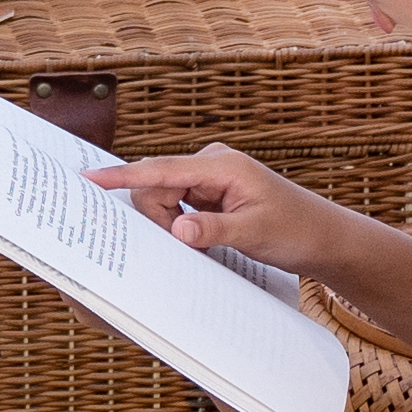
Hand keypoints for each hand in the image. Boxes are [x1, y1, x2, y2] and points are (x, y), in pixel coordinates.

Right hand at [106, 140, 319, 258]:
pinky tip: (196, 241)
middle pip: (157, 186)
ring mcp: (209, 179)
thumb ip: (212, 231)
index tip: (90, 179)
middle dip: (159, 218)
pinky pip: (177, 206)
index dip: (123, 176)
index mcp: (222, 166)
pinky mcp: (210, 194)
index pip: (161, 169)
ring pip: (164, 199)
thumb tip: (176, 229)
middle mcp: (211, 165)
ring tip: (200, 245)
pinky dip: (179, 225)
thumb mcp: (253, 233)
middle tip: (186, 246)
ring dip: (171, 225)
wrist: (322, 236)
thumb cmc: (294, 230)